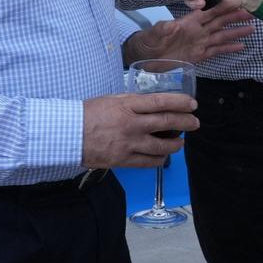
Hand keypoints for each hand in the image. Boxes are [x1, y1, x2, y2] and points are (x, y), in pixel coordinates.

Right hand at [81, 92, 197, 168]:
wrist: (67, 134)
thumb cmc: (86, 115)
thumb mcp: (111, 100)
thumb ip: (132, 101)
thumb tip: (151, 103)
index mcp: (127, 105)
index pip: (161, 102)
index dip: (180, 103)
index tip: (192, 104)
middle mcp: (131, 124)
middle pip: (166, 122)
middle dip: (186, 122)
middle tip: (194, 122)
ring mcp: (128, 143)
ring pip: (162, 146)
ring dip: (176, 144)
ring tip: (181, 142)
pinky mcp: (123, 160)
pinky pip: (149, 162)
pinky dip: (160, 159)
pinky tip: (164, 156)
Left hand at [135, 0, 254, 64]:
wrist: (145, 57)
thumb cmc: (148, 42)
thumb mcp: (154, 33)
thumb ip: (163, 29)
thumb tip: (172, 24)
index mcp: (188, 23)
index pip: (208, 12)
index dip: (221, 7)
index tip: (234, 1)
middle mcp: (197, 31)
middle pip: (219, 22)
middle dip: (234, 17)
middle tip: (250, 12)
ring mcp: (199, 43)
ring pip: (221, 36)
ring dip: (236, 32)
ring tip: (251, 29)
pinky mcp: (199, 55)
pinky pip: (216, 51)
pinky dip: (229, 49)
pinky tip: (241, 46)